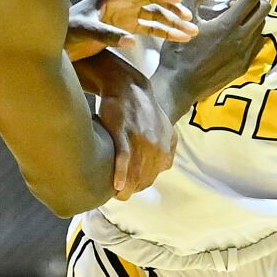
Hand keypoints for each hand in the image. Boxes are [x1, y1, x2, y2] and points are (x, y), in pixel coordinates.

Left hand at [66, 0, 197, 60]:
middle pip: (152, 3)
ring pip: (154, 18)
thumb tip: (132, 41)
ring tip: (191, 32)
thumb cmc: (68, 31)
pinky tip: (178, 38)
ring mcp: (125, 16)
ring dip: (172, 24)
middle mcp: (122, 4)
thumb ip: (108, 35)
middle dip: (171, 11)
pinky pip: (149, 29)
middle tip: (188, 19)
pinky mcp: (126, 29)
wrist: (56, 43)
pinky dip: (164, 34)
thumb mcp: (86, 31)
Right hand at [98, 75, 176, 197]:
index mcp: (164, 151)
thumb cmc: (143, 110)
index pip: (148, 180)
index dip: (134, 186)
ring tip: (109, 189)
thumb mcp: (164, 128)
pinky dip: (121, 173)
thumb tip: (165, 164)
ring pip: (133, 175)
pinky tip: (116, 184)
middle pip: (140, 182)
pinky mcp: (123, 134)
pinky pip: (124, 159)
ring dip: (123, 188)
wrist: (129, 87)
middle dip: (127, 189)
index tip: (123, 186)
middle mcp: (156, 149)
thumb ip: (168, 147)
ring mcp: (140, 142)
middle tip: (113, 189)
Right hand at [160, 0, 268, 104]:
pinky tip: (235, 34)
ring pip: (262, 26)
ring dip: (252, 15)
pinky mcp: (244, 66)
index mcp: (228, 25)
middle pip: (264, 8)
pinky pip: (258, 43)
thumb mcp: (184, 18)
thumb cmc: (178, 52)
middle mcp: (243, 39)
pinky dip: (251, 32)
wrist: (180, 86)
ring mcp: (246, 54)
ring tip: (233, 17)